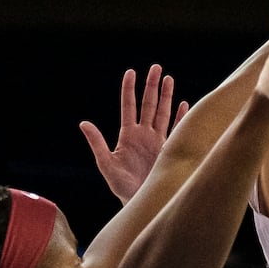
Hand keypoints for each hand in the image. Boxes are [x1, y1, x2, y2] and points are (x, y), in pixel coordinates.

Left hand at [79, 65, 189, 203]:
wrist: (142, 201)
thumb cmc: (122, 186)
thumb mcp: (106, 164)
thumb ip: (97, 142)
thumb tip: (84, 123)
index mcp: (128, 135)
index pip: (129, 106)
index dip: (129, 89)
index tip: (131, 72)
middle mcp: (144, 135)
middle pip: (148, 104)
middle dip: (151, 86)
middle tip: (155, 67)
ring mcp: (158, 141)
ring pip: (163, 113)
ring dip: (166, 96)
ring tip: (168, 78)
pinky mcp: (170, 149)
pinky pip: (177, 129)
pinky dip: (181, 117)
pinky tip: (184, 104)